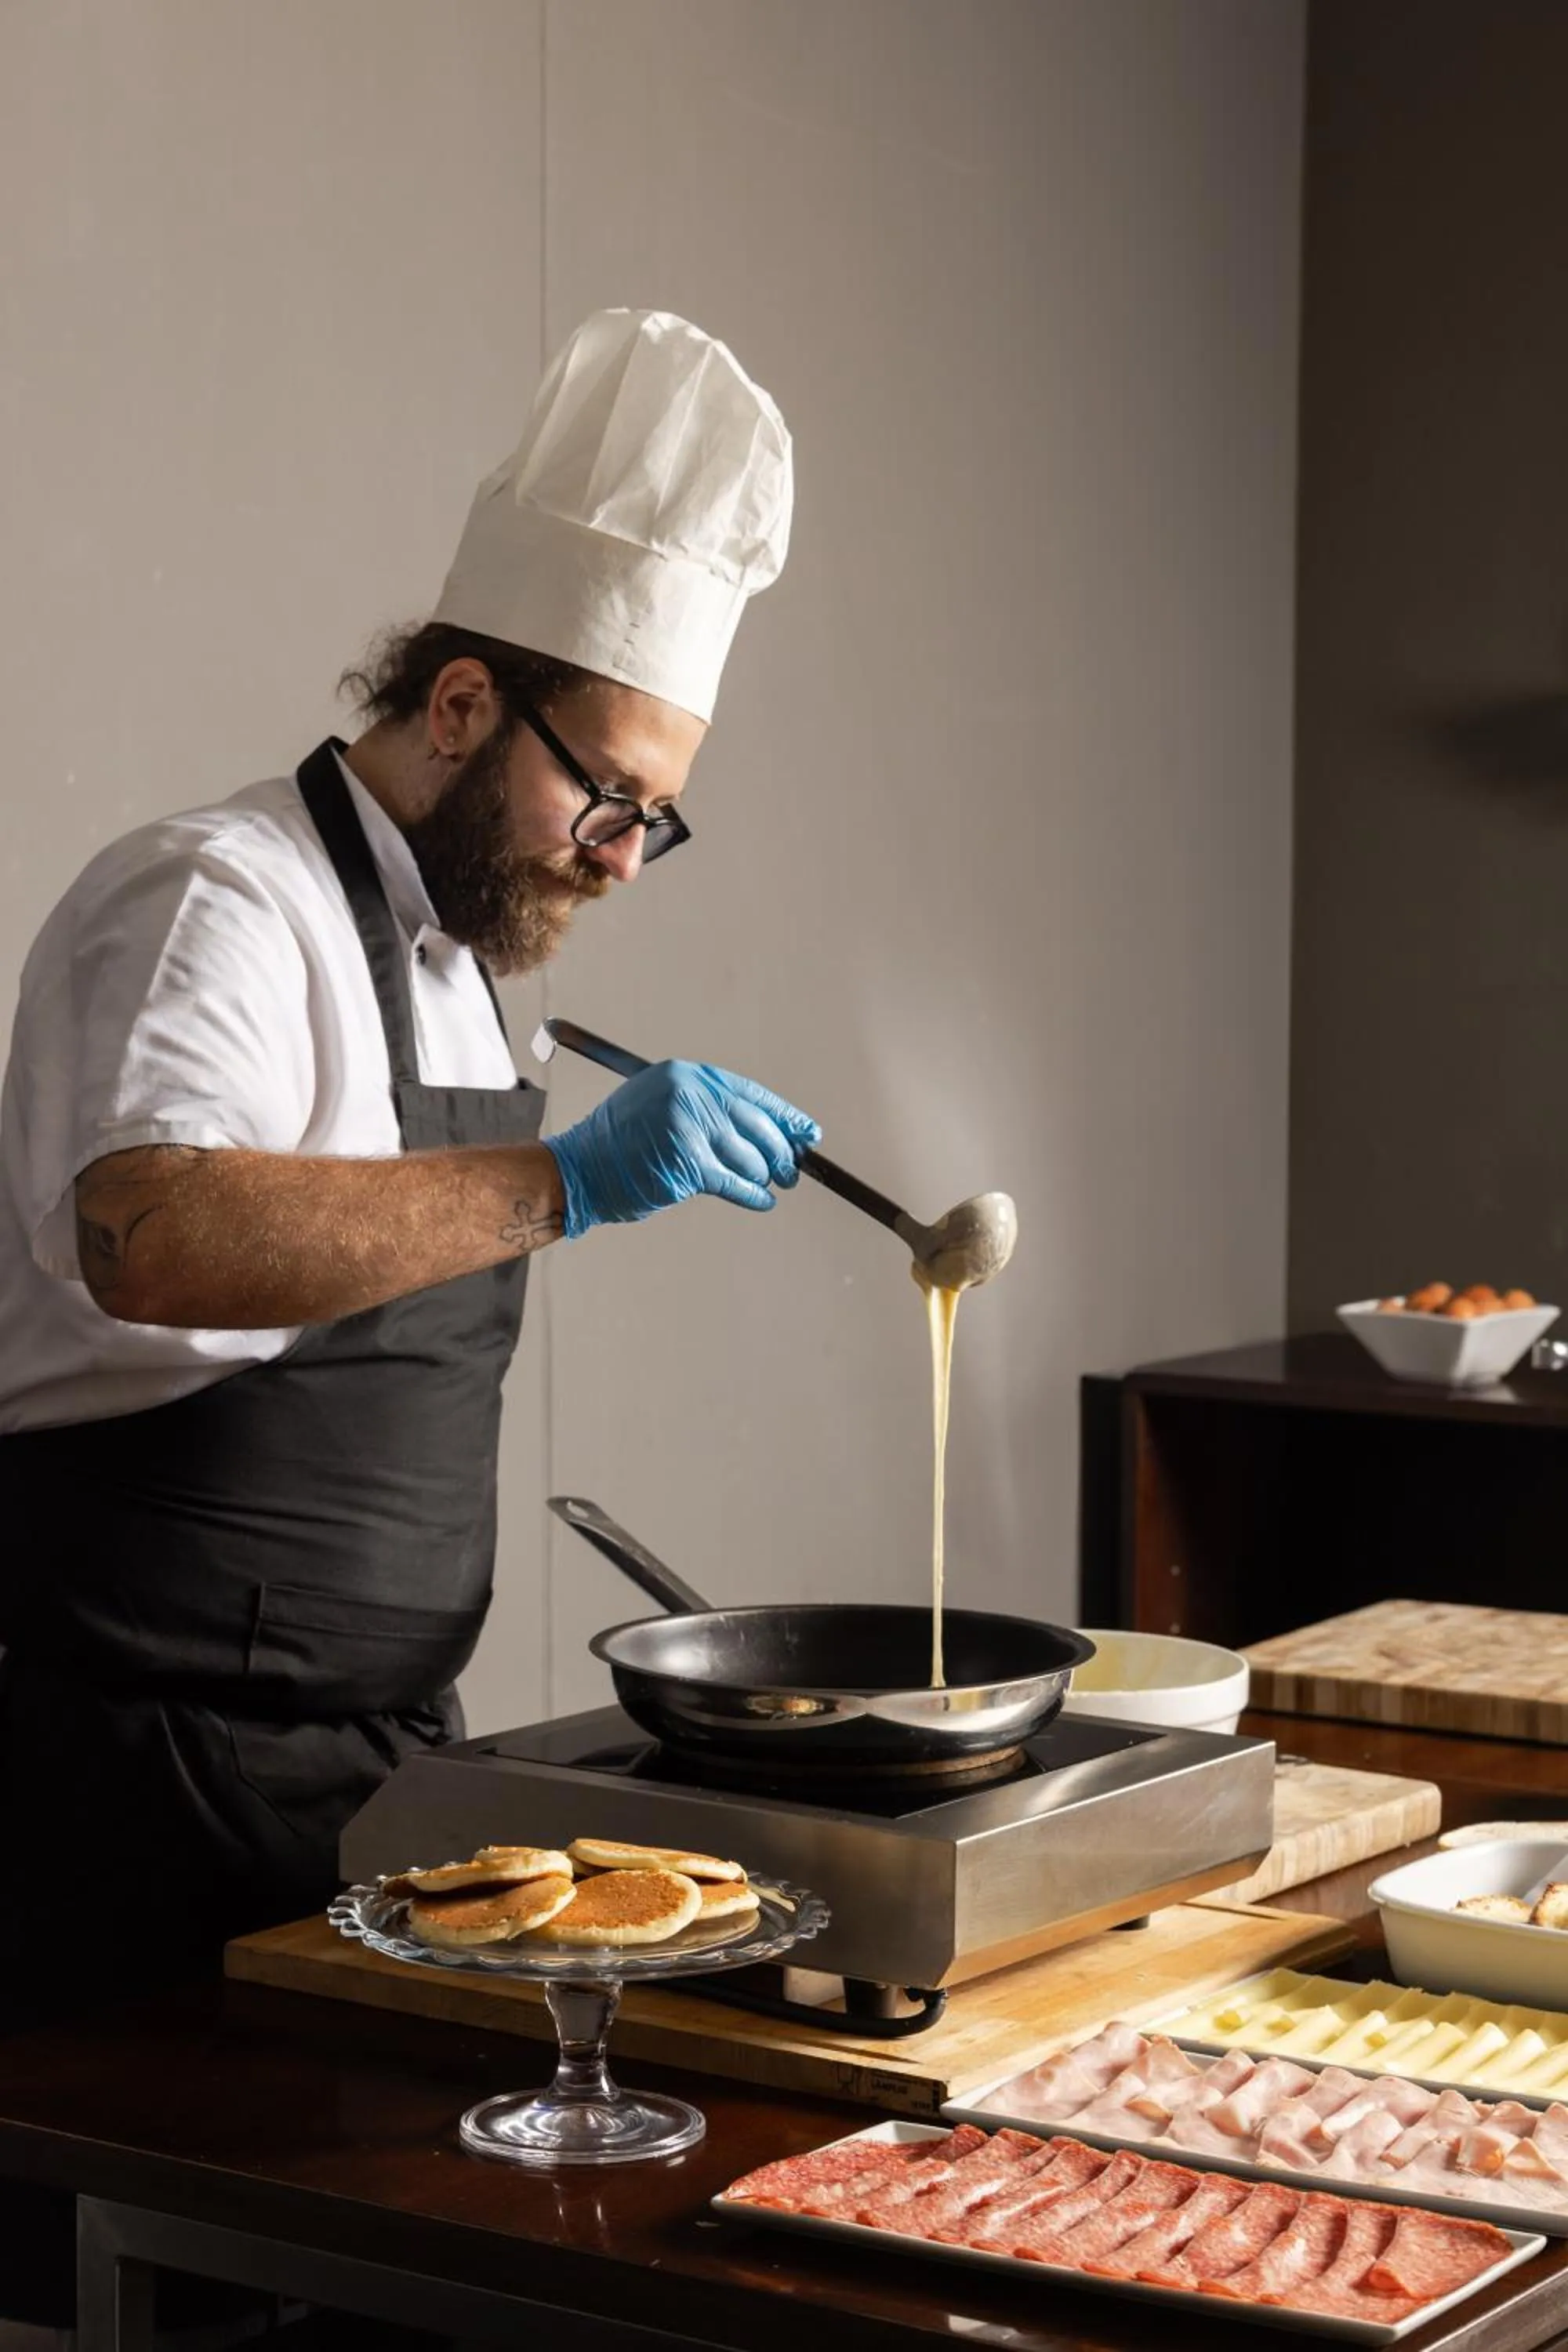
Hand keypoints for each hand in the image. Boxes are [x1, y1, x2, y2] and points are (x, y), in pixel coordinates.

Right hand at [545, 1060, 820, 1237]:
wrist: (580, 1169)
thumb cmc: (621, 1144)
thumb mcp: (661, 1105)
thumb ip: (705, 1109)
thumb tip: (763, 1131)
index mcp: (686, 1076)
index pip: (751, 1094)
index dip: (784, 1116)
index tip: (808, 1132)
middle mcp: (690, 1095)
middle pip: (756, 1124)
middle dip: (780, 1152)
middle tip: (791, 1171)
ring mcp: (690, 1129)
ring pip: (749, 1156)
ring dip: (763, 1175)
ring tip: (769, 1185)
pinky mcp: (689, 1164)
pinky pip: (734, 1183)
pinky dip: (753, 1195)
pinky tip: (762, 1201)